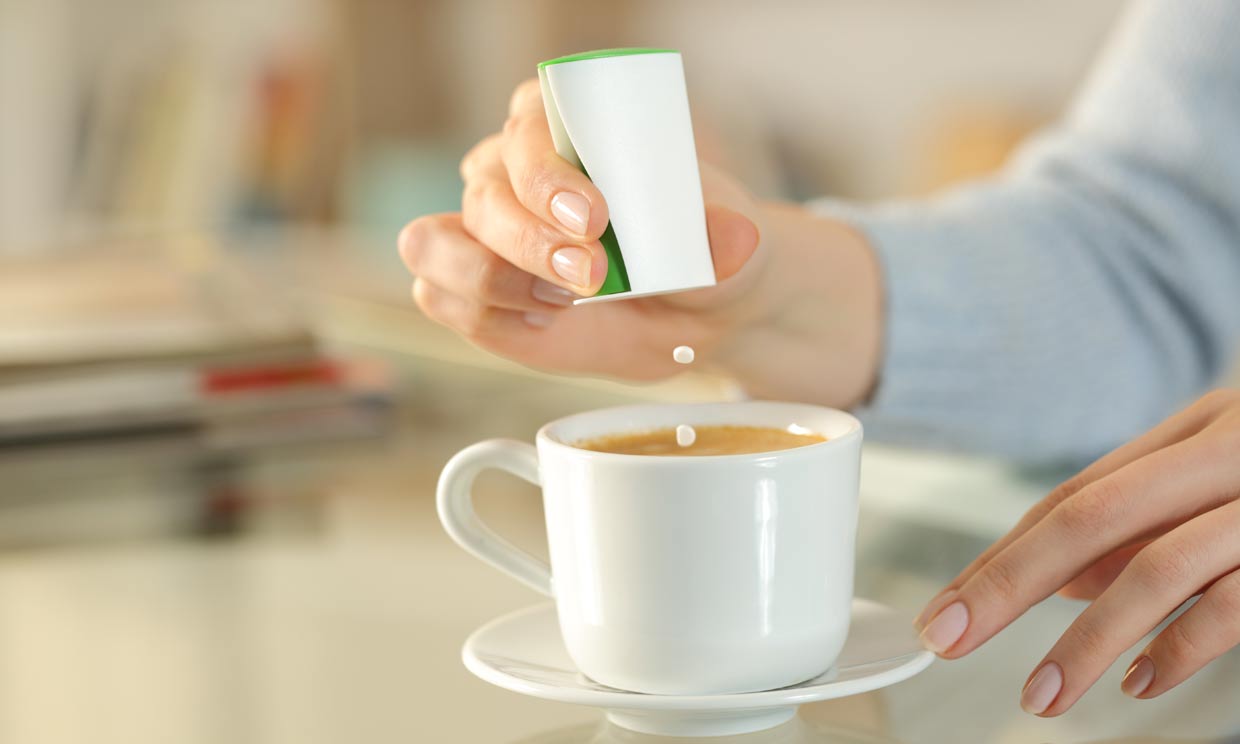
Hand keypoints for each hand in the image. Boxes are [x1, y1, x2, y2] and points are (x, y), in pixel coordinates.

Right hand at [398, 79, 883, 404]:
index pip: (528, 129)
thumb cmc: (703, 254)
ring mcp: (480, 231)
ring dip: (491, 278)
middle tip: (591, 276)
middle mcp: (508, 170)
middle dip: (530, 241)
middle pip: (483, 195)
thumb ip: (727, 237)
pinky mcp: (472, 289)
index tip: (595, 217)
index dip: (547, 174)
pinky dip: (484, 314)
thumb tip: (732, 237)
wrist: (694, 311)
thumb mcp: (731, 242)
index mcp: (563, 124)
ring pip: (433, 244)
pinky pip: (439, 296)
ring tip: (560, 304)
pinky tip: (540, 322)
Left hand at [914, 389, 1239, 715]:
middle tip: (948, 638)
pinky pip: (1230, 606)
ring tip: (1039, 695)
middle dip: (1006, 584)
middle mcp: (1221, 454)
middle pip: (1088, 518)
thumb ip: (1142, 528)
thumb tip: (1063, 585)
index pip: (1071, 497)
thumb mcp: (1217, 483)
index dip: (999, 555)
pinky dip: (1177, 650)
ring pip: (1154, 569)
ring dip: (1084, 641)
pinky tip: (1137, 683)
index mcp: (1191, 430)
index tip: (945, 607)